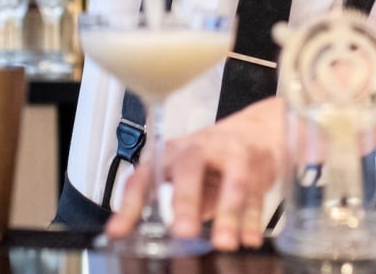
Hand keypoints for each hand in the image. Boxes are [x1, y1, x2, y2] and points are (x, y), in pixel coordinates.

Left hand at [105, 100, 283, 250]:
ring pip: (231, 180)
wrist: (255, 131)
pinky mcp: (257, 162)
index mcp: (170, 154)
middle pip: (189, 168)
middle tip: (183, 233)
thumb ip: (168, 205)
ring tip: (224, 243)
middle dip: (186, 201)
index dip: (130, 204)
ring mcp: (230, 153)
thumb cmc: (211, 160)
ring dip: (228, 213)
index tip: (118, 232)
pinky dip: (253, 218)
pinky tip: (249, 238)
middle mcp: (198, 148)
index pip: (144, 177)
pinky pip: (256, 191)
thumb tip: (144, 240)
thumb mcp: (184, 178)